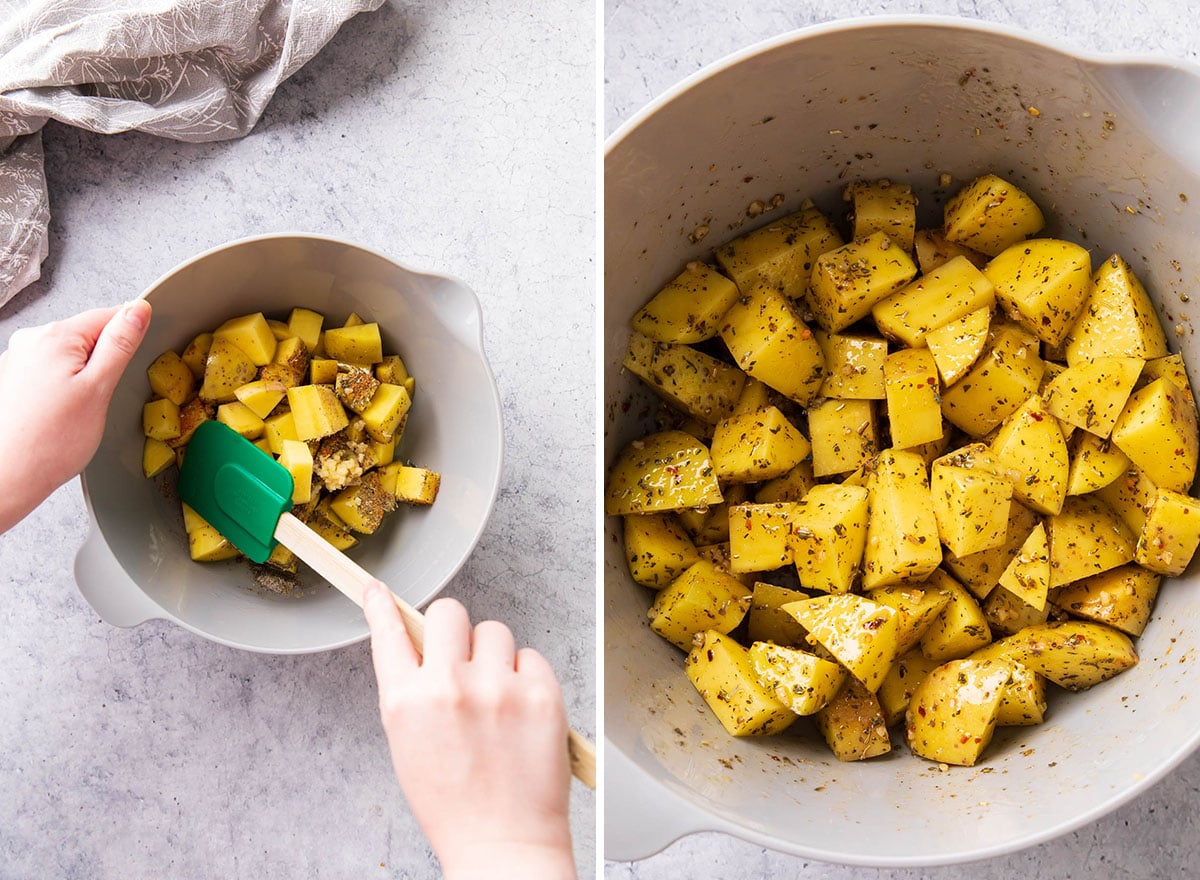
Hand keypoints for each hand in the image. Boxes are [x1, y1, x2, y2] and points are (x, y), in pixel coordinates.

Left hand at [0, 300, 150, 531]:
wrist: (7, 475)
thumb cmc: (50, 442)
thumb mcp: (99, 388)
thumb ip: (120, 344)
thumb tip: (138, 310)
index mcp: (55, 336)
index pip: (109, 315)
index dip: (131, 336)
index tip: (135, 363)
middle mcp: (31, 341)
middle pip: (88, 335)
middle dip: (105, 361)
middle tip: (103, 397)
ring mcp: (18, 359)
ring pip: (70, 355)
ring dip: (83, 376)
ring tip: (79, 410)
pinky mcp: (13, 379)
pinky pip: (52, 371)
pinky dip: (64, 388)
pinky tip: (61, 414)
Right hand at [363, 581, 574, 878]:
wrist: (504, 844)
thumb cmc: (455, 804)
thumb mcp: (409, 746)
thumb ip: (411, 692)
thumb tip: (419, 647)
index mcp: (406, 702)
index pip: (389, 633)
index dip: (381, 606)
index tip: (379, 589)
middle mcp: (449, 687)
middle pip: (450, 612)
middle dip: (454, 629)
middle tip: (463, 658)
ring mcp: (499, 687)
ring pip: (496, 631)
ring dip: (495, 656)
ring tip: (497, 700)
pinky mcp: (542, 693)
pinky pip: (531, 656)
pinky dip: (527, 676)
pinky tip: (521, 711)